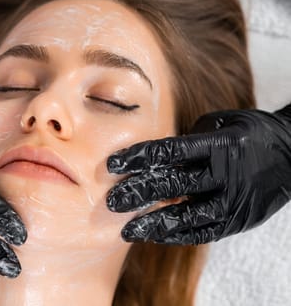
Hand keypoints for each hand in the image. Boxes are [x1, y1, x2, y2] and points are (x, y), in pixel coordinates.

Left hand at [106, 106, 290, 244]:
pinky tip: (154, 236)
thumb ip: (188, 140)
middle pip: (174, 184)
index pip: (169, 151)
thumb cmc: (248, 133)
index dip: (138, 158)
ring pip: (188, 216)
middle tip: (112, 201)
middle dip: (139, 193)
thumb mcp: (221, 124)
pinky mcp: (238, 221)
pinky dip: (177, 235)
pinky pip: (203, 233)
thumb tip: (154, 157)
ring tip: (127, 230)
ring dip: (154, 224)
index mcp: (218, 144)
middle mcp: (225, 174)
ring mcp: (233, 200)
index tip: (111, 164)